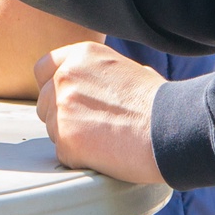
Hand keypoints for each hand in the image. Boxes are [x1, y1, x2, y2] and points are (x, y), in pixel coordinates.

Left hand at [34, 41, 163, 183]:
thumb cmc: (160, 104)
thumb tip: (99, 84)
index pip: (43, 69)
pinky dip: (80, 159)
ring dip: (71, 138)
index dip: (54, 88)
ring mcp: (62, 108)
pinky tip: (106, 153)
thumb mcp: (129, 69)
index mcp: (81, 56)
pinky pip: (63, 154)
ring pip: (51, 130)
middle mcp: (66, 77)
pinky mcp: (65, 140)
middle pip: (43, 102)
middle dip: (61, 116)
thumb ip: (101, 74)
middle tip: (92, 126)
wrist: (171, 129)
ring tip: (106, 139)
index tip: (68, 101)